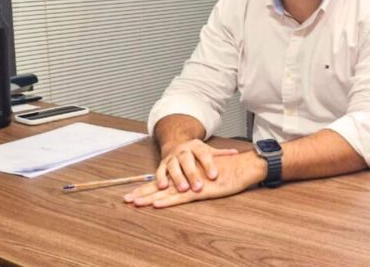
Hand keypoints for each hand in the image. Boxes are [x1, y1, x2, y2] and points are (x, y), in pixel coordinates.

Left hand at [124, 152, 265, 208]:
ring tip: (134, 202)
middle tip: (126, 199)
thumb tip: (194, 183)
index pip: (164, 181)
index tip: (135, 194)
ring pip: (166, 192)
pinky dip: (168, 200)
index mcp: (187, 175)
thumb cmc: (229, 171)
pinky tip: (156, 203)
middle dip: (143, 193)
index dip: (149, 187)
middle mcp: (186, 177)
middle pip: (160, 186)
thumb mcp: (211, 174)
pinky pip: (180, 197)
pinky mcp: (200, 191)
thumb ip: (201, 177)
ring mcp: (192, 184)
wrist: (242, 166)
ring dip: (149, 198)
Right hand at [157, 139, 237, 191]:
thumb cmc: (196, 152)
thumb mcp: (209, 151)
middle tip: (198, 187)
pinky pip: (160, 171)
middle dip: (192, 174)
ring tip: (183, 189)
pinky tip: (162, 187)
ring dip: (177, 178)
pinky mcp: (162, 164)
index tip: (214, 176)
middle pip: (187, 161)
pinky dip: (160, 179)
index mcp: (196, 147)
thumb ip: (221, 154)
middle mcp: (183, 151)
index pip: (204, 155)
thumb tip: (236, 153)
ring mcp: (172, 157)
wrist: (177, 144)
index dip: (209, 165)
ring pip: (173, 167)